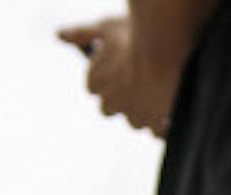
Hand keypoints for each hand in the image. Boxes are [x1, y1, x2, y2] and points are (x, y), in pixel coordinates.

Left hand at [58, 16, 177, 135]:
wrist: (167, 47)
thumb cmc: (135, 35)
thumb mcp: (106, 27)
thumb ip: (82, 33)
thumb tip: (59, 34)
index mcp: (95, 80)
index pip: (94, 86)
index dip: (107, 78)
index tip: (119, 70)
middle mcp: (110, 102)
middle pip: (109, 108)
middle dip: (121, 99)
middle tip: (138, 85)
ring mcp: (133, 115)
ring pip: (135, 121)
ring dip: (142, 113)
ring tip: (157, 99)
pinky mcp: (154, 123)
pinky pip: (156, 132)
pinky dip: (163, 125)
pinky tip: (171, 113)